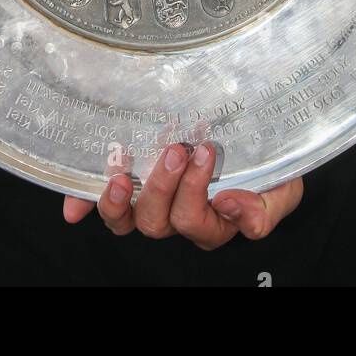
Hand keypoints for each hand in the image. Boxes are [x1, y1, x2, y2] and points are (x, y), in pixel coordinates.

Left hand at [62, 142, 303, 250]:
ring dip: (118, 200)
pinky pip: (102, 203)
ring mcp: (149, 201)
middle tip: (175, 149)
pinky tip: (74, 206)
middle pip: (156, 221)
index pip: (195, 220)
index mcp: (211, 222)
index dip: (194, 191)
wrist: (255, 133)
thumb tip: (230, 206)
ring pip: (126, 219)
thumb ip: (263, 209)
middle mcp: (176, 216)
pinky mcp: (129, 184)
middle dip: (163, 186)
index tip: (205, 150)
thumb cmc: (268, 163)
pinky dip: (87, 203)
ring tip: (121, 173)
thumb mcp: (280, 188)